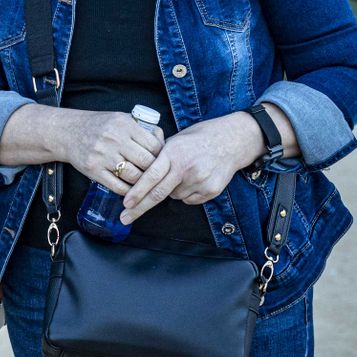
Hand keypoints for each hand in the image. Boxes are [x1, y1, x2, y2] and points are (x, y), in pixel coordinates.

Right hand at [60, 110, 163, 194]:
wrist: (67, 132)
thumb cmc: (98, 126)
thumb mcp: (120, 119)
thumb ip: (141, 129)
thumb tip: (163, 142)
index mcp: (124, 125)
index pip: (154, 146)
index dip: (162, 156)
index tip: (162, 161)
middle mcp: (114, 139)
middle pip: (146, 162)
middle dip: (153, 171)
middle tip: (155, 175)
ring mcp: (103, 155)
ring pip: (134, 176)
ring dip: (141, 182)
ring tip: (142, 182)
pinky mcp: (93, 169)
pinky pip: (118, 186)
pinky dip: (128, 191)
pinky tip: (130, 189)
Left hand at [121, 113, 262, 224]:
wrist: (232, 141)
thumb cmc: (199, 138)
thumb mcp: (175, 139)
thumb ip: (158, 155)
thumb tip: (138, 169)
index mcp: (174, 153)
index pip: (151, 176)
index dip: (137, 191)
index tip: (125, 203)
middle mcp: (186, 168)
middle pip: (158, 194)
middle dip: (139, 208)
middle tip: (125, 218)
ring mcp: (200, 181)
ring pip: (173, 196)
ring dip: (169, 192)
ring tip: (181, 175)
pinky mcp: (211, 190)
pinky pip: (188, 200)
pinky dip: (185, 194)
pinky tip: (192, 180)